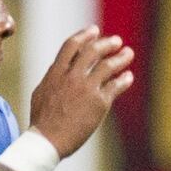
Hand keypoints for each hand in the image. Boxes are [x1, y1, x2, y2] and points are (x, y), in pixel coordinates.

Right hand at [27, 27, 136, 156]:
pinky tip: (128, 76)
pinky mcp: (99, 102)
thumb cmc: (42, 120)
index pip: (71, 46)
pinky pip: (116, 86)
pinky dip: (124, 79)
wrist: (48, 139)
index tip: (94, 30)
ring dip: (120, 57)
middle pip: (92, 52)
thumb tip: (58, 68)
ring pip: (107, 66)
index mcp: (55, 73)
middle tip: (117, 41)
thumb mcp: (41, 92)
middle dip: (106, 43)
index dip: (84, 36)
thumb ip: (53, 78)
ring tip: (128, 53)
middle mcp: (71, 77)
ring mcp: (86, 89)